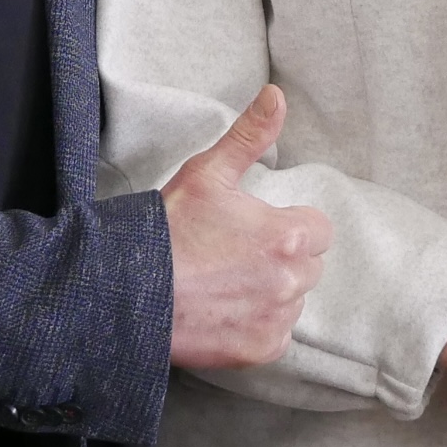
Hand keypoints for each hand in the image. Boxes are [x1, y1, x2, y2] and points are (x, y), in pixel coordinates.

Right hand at [164, 87, 331, 368]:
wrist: (128, 291)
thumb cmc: (167, 230)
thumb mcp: (208, 173)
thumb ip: (250, 136)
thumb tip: (276, 96)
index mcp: (289, 235)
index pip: (318, 230)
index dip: (288, 226)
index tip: (256, 229)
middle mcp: (291, 281)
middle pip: (308, 266)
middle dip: (282, 259)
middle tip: (235, 255)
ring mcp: (276, 319)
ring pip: (292, 300)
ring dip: (271, 292)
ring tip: (225, 283)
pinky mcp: (260, 350)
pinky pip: (275, 335)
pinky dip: (256, 325)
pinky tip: (223, 310)